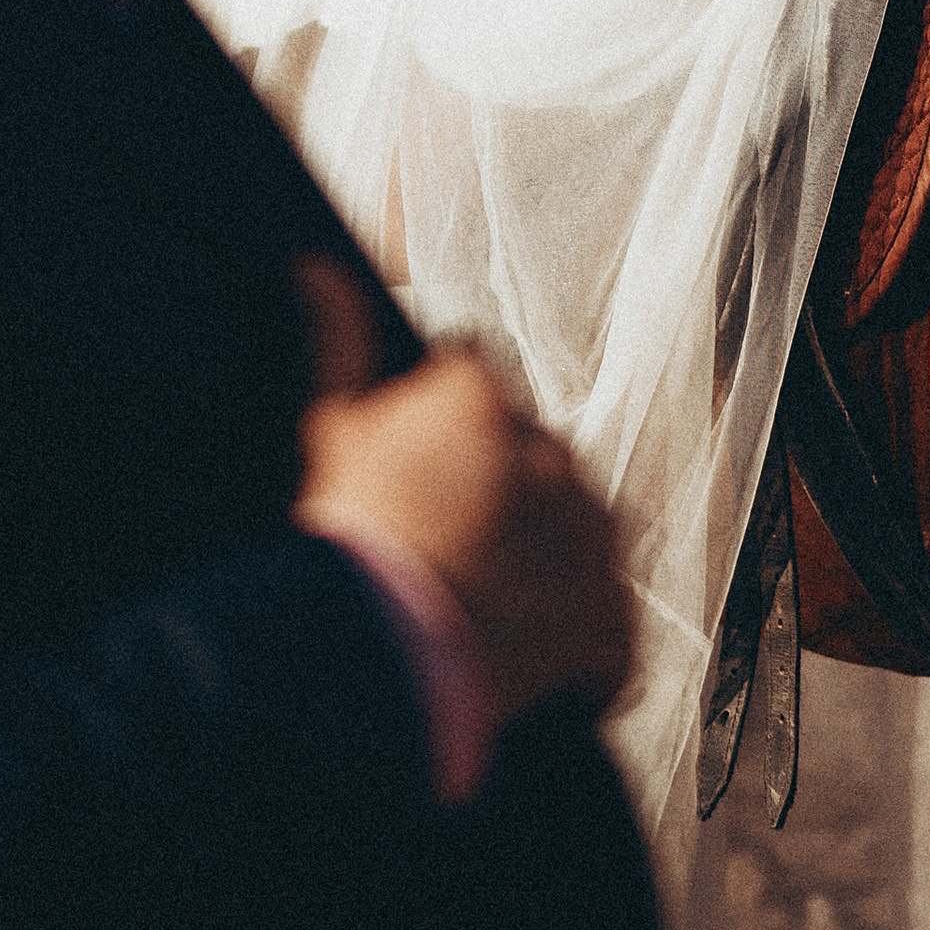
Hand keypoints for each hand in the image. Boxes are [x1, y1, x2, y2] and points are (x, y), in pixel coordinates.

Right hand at [298, 326, 634, 726]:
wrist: (378, 661)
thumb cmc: (353, 542)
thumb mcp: (332, 433)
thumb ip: (339, 341)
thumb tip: (319, 268)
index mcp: (485, 402)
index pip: (472, 380)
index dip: (441, 423)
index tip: (419, 464)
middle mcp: (554, 457)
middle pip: (530, 455)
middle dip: (499, 488)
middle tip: (444, 540)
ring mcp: (591, 543)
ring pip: (576, 532)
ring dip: (542, 558)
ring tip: (479, 602)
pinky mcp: (610, 622)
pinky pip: (605, 625)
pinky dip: (576, 642)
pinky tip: (522, 656)